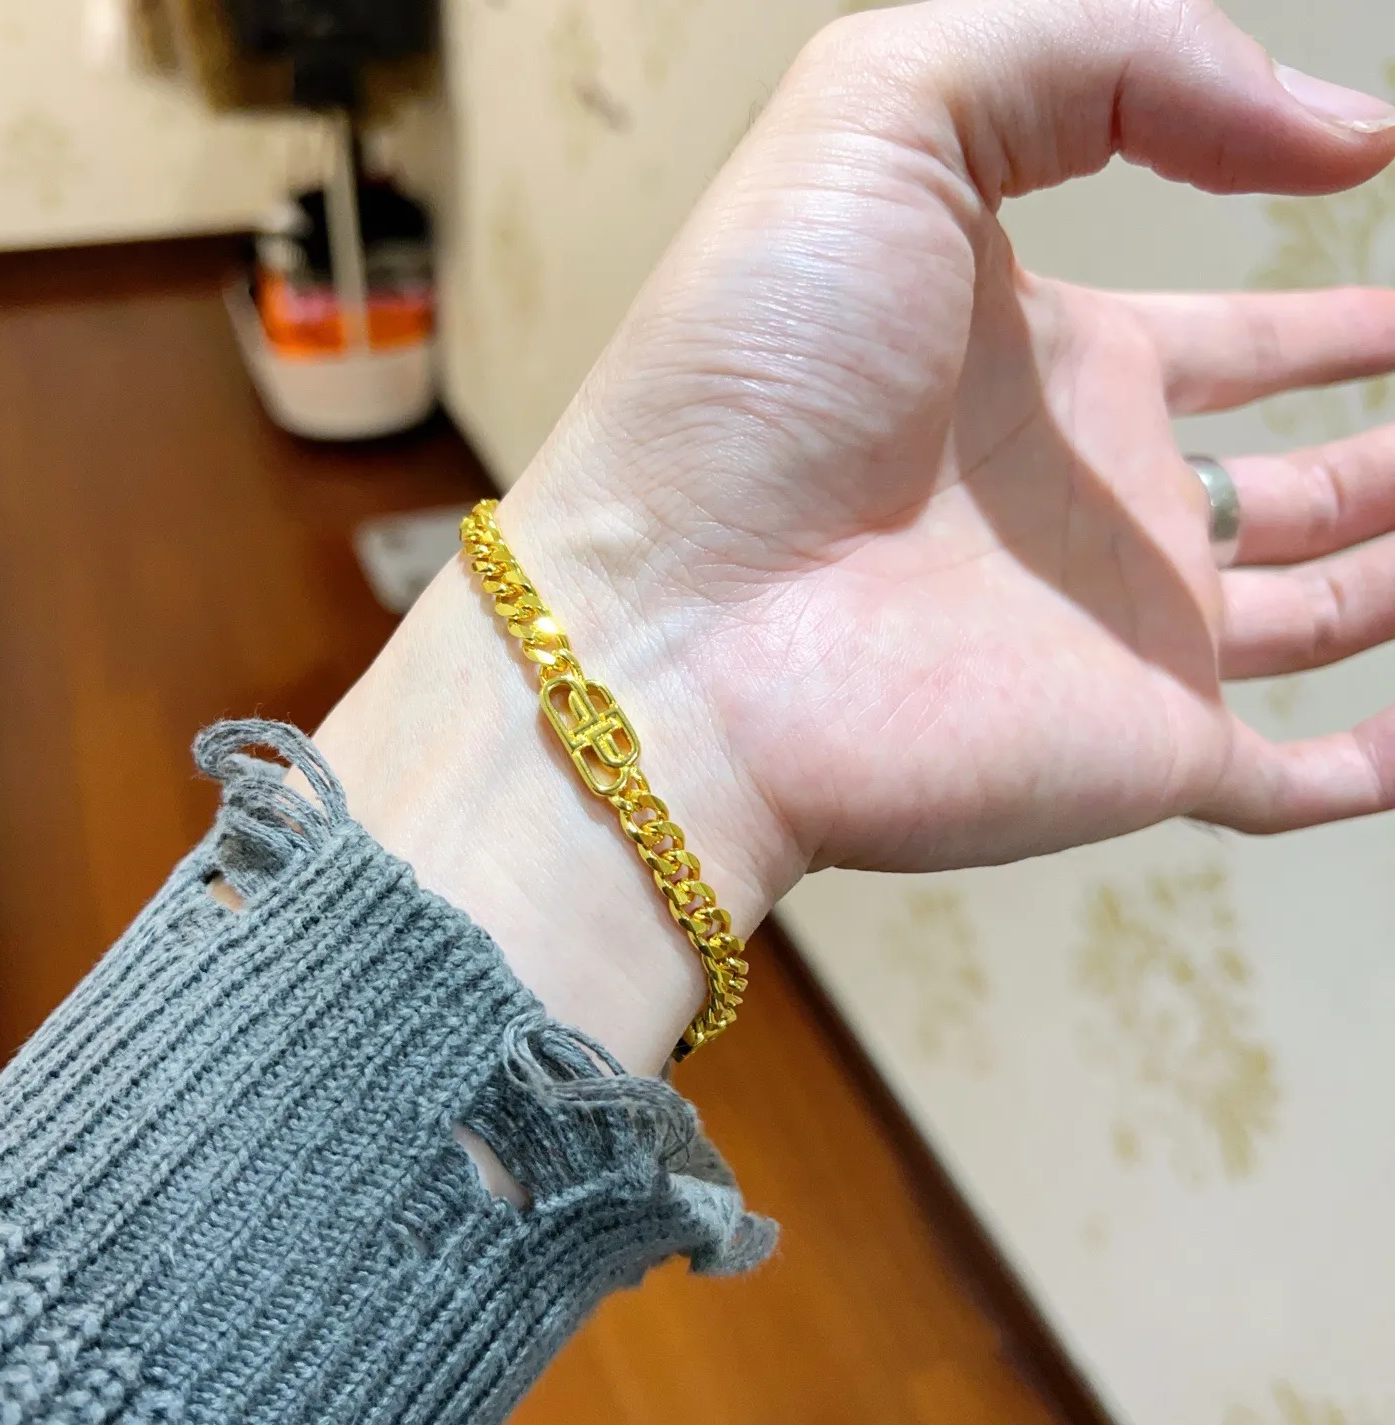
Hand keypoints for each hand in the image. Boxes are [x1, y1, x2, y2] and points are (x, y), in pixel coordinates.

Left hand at [501, 0, 1394, 883]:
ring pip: (1327, 607)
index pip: (1238, 333)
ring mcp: (1123, 637)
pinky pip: (1294, 781)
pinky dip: (1376, 763)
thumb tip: (1346, 130)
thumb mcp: (890, 112)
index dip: (1338, 312)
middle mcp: (1099, 504)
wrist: (672, 622)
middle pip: (1300, 472)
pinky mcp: (1136, 754)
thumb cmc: (750, 372)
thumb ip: (1113, 61)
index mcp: (1054, 362)